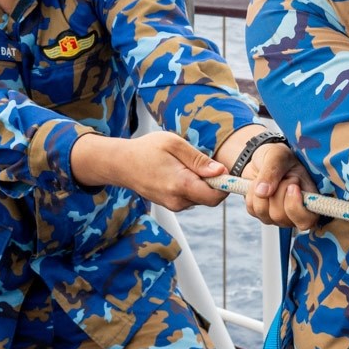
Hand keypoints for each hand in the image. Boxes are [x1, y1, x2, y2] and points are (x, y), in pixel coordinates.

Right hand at [71, 131, 227, 211]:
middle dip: (213, 183)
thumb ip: (198, 159)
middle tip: (202, 163)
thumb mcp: (174, 144)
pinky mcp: (171, 205)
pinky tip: (179, 172)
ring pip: (200, 197)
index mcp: (180, 184)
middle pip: (210, 198)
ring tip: (185, 165)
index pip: (215, 197)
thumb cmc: (146, 149)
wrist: (120, 164)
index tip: (227, 172)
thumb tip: (220, 171)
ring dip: (201, 183)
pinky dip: (192, 186)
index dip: (226, 186)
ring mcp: (173, 205)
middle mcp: (178, 200)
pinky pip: (190, 197)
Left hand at [238, 139, 319, 230]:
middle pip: (281, 216)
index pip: (308, 220)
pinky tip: (259, 185)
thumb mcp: (278, 155)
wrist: (261, 159)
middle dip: (275, 193)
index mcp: (310, 198)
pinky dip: (251, 194)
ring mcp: (278, 216)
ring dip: (261, 193)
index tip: (291, 186)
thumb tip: (262, 192)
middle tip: (279, 177)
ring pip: (265, 214)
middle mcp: (296, 212)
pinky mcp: (262, 215)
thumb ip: (273, 171)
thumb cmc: (278, 157)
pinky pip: (253, 210)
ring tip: (268, 179)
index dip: (296, 208)